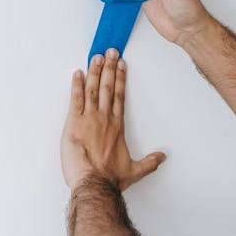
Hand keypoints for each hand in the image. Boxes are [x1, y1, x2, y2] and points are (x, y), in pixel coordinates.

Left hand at [60, 48, 166, 191]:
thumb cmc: (110, 178)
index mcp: (117, 127)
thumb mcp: (134, 171)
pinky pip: (75, 99)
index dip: (121, 79)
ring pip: (93, 89)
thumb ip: (149, 163)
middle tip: (111, 52)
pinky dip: (76, 85)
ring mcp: (89, 119)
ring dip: (95, 71)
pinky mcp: (73, 124)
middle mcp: (104, 119)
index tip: (122, 65)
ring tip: (97, 56)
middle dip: (110, 67)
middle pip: (108, 87)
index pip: (120, 97)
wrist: (94, 184)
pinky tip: (77, 73)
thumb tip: (162, 158)